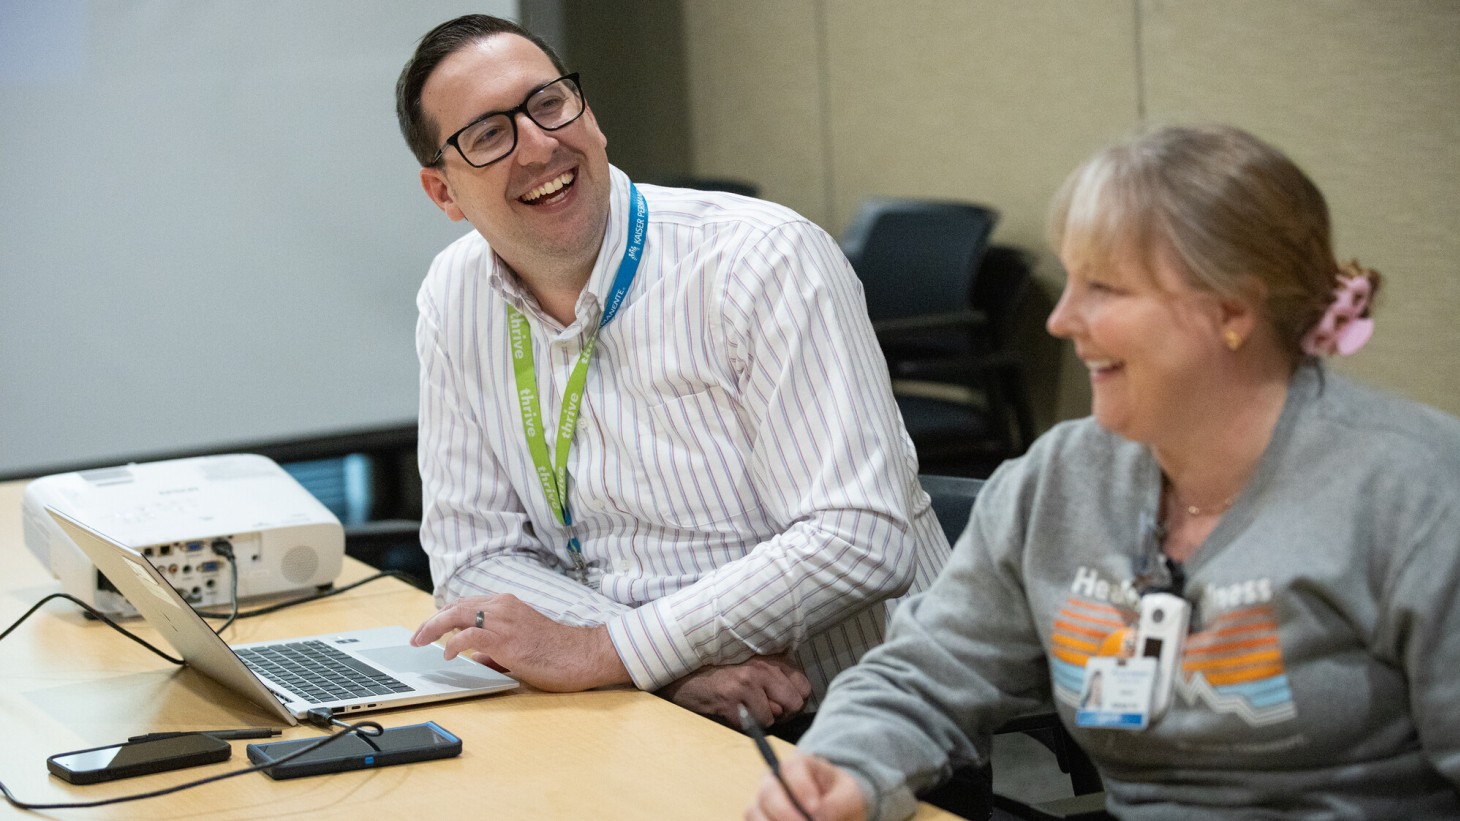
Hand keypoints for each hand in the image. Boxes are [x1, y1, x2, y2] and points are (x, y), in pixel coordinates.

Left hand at [411, 594, 629, 691]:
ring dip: (434, 628)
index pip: (466, 604)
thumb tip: (474, 660)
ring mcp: (504, 621)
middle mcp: (503, 607)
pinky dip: (454, 644)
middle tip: (416, 637)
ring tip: (421, 641)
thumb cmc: (557, 652)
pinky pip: (470, 637)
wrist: (582, 655)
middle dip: (431, 622)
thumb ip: (495, 651)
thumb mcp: (520, 647)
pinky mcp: (506, 640)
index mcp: (507, 605)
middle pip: (456, 607)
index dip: (443, 616)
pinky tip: (447, 655)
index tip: (428, 629)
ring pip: (458, 615)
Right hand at [657, 654, 810, 727]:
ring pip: (772, 717)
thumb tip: (798, 697)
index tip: (784, 704)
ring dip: (760, 719)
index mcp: (769, 660)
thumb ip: (776, 677)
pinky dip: (744, 723)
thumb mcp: (752, 666)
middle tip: (767, 712)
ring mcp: (746, 684)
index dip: (796, 701)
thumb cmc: (721, 674)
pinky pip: (753, 724)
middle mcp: (761, 669)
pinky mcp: (731, 700)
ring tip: (744, 709)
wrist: (686, 677)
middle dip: (783, 714)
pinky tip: (732, 712)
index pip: (804, 687)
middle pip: (794, 704)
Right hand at [746, 753, 866, 820]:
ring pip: (755, 813)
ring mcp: (763, 802)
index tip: (816, 809)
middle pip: (768, 793)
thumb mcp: (849, 794)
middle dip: (786, 814)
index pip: (791, 769)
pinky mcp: (760, 819)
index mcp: (797, 765)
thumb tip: (820, 816)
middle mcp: (774, 781)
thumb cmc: (841, 796)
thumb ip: (838, 802)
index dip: (801, 789)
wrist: (838, 808)